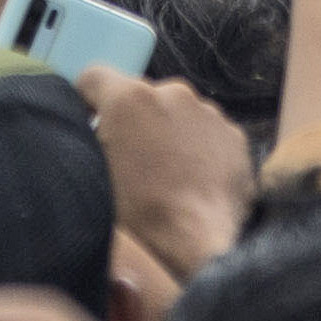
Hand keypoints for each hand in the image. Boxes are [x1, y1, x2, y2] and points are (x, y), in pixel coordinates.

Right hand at [79, 69, 254, 277]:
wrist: (198, 244)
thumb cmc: (138, 216)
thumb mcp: (93, 174)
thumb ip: (89, 138)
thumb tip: (90, 129)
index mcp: (129, 98)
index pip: (94, 76)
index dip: (86, 99)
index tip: (88, 121)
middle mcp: (173, 92)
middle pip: (141, 96)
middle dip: (134, 121)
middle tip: (130, 161)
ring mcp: (209, 113)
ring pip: (177, 114)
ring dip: (168, 134)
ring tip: (166, 176)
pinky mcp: (235, 136)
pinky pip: (207, 134)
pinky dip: (198, 150)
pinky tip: (193, 182)